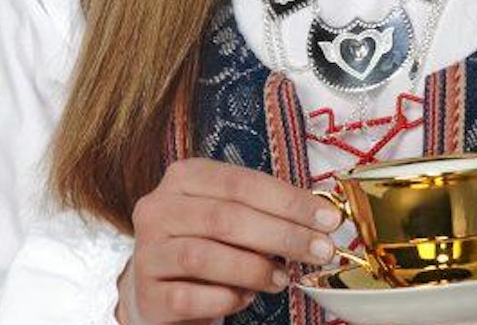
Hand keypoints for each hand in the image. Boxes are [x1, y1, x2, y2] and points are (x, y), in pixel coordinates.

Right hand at [114, 158, 343, 323]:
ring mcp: (147, 253)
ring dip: (254, 270)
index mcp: (185, 178)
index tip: (329, 219)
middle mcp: (158, 209)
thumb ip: (269, 212)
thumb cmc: (211, 245)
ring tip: (282, 280)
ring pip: (203, 256)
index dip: (289, 202)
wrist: (164, 290)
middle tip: (320, 251)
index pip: (242, 183)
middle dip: (282, 236)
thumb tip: (322, 220)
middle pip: (225, 218)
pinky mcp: (147, 295)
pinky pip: (189, 298)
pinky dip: (225, 299)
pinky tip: (244, 299)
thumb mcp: (235, 217)